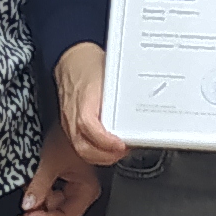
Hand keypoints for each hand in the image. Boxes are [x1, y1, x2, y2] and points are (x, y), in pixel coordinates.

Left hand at [21, 121, 103, 215]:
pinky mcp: (66, 178)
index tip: (29, 214)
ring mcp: (74, 184)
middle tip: (25, 197)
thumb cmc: (68, 136)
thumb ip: (39, 187)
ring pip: (52, 201)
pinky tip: (32, 180)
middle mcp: (83, 190)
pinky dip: (40, 187)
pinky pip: (51, 190)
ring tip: (28, 183)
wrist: (68, 120)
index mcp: (87, 190)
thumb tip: (29, 205)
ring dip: (38, 195)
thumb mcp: (50, 163)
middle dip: (39, 205)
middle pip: (57, 211)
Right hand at [55, 43, 128, 168]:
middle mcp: (74, 113)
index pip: (88, 124)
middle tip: (123, 151)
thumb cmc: (90, 65)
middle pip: (83, 145)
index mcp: (85, 98)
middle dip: (105, 155)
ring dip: (101, 156)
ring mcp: (69, 121)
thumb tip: (145, 100)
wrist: (72, 60)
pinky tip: (107, 149)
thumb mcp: (111, 72)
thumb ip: (124, 90)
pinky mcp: (70, 125)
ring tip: (118, 152)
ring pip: (80, 149)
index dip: (104, 139)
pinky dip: (94, 151)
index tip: (121, 144)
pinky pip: (79, 145)